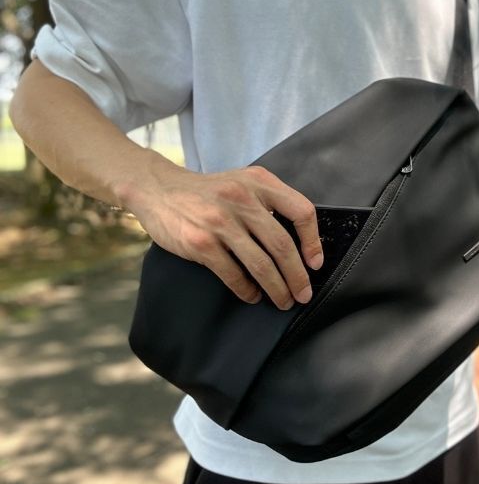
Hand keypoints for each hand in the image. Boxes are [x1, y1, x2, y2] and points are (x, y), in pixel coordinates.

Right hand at [121, 161, 323, 308]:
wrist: (158, 189)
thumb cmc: (209, 192)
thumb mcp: (243, 183)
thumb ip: (270, 202)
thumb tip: (300, 244)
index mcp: (260, 182)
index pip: (301, 211)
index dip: (312, 241)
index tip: (315, 263)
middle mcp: (242, 199)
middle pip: (283, 245)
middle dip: (297, 276)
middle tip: (303, 295)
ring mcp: (220, 221)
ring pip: (261, 264)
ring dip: (277, 288)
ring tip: (283, 301)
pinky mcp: (201, 242)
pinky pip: (234, 274)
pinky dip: (247, 290)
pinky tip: (253, 296)